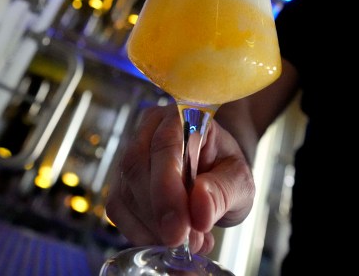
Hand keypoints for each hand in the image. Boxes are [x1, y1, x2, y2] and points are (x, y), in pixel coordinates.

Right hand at [104, 104, 256, 253]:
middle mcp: (150, 129)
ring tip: (188, 240)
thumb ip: (223, 192)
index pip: (164, 146)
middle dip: (159, 212)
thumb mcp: (240, 181)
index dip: (167, 190)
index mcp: (182, 116)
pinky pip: (118, 209)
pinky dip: (140, 232)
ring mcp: (131, 154)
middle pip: (136, 167)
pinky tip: (166, 239)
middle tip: (184, 242)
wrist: (217, 177)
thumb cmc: (227, 171)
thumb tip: (199, 209)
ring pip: (124, 191)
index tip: (179, 229)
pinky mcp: (121, 182)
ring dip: (153, 226)